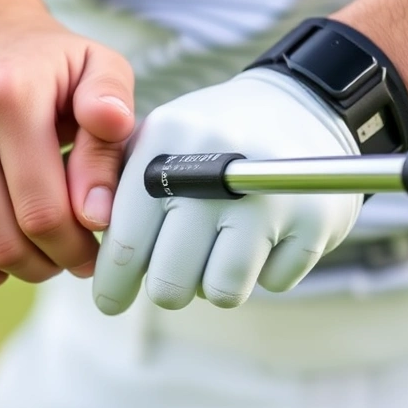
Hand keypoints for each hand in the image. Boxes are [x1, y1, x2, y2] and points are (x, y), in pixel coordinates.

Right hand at [0, 0, 133, 286]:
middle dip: (56, 260)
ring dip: (22, 268)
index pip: (46, 208)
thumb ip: (111, 121)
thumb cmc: (42, 57)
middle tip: (80, 254)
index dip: (80, 243)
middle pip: (10, 236)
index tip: (101, 243)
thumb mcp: (97, 65)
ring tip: (48, 253)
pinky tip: (5, 257)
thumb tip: (100, 204)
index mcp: (10, 96)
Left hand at [91, 68, 362, 313]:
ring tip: (223, 250)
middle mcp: (217, 171)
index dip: (113, 284)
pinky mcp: (315, 220)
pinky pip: (274, 283)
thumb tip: (92, 258)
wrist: (300, 106)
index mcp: (168, 145)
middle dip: (169, 287)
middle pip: (170, 281)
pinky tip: (268, 233)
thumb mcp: (158, 139)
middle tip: (176, 276)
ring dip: (219, 283)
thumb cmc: (211, 138)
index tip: (111, 301)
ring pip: (223, 292)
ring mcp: (270, 196)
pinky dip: (267, 270)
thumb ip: (114, 186)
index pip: (125, 241)